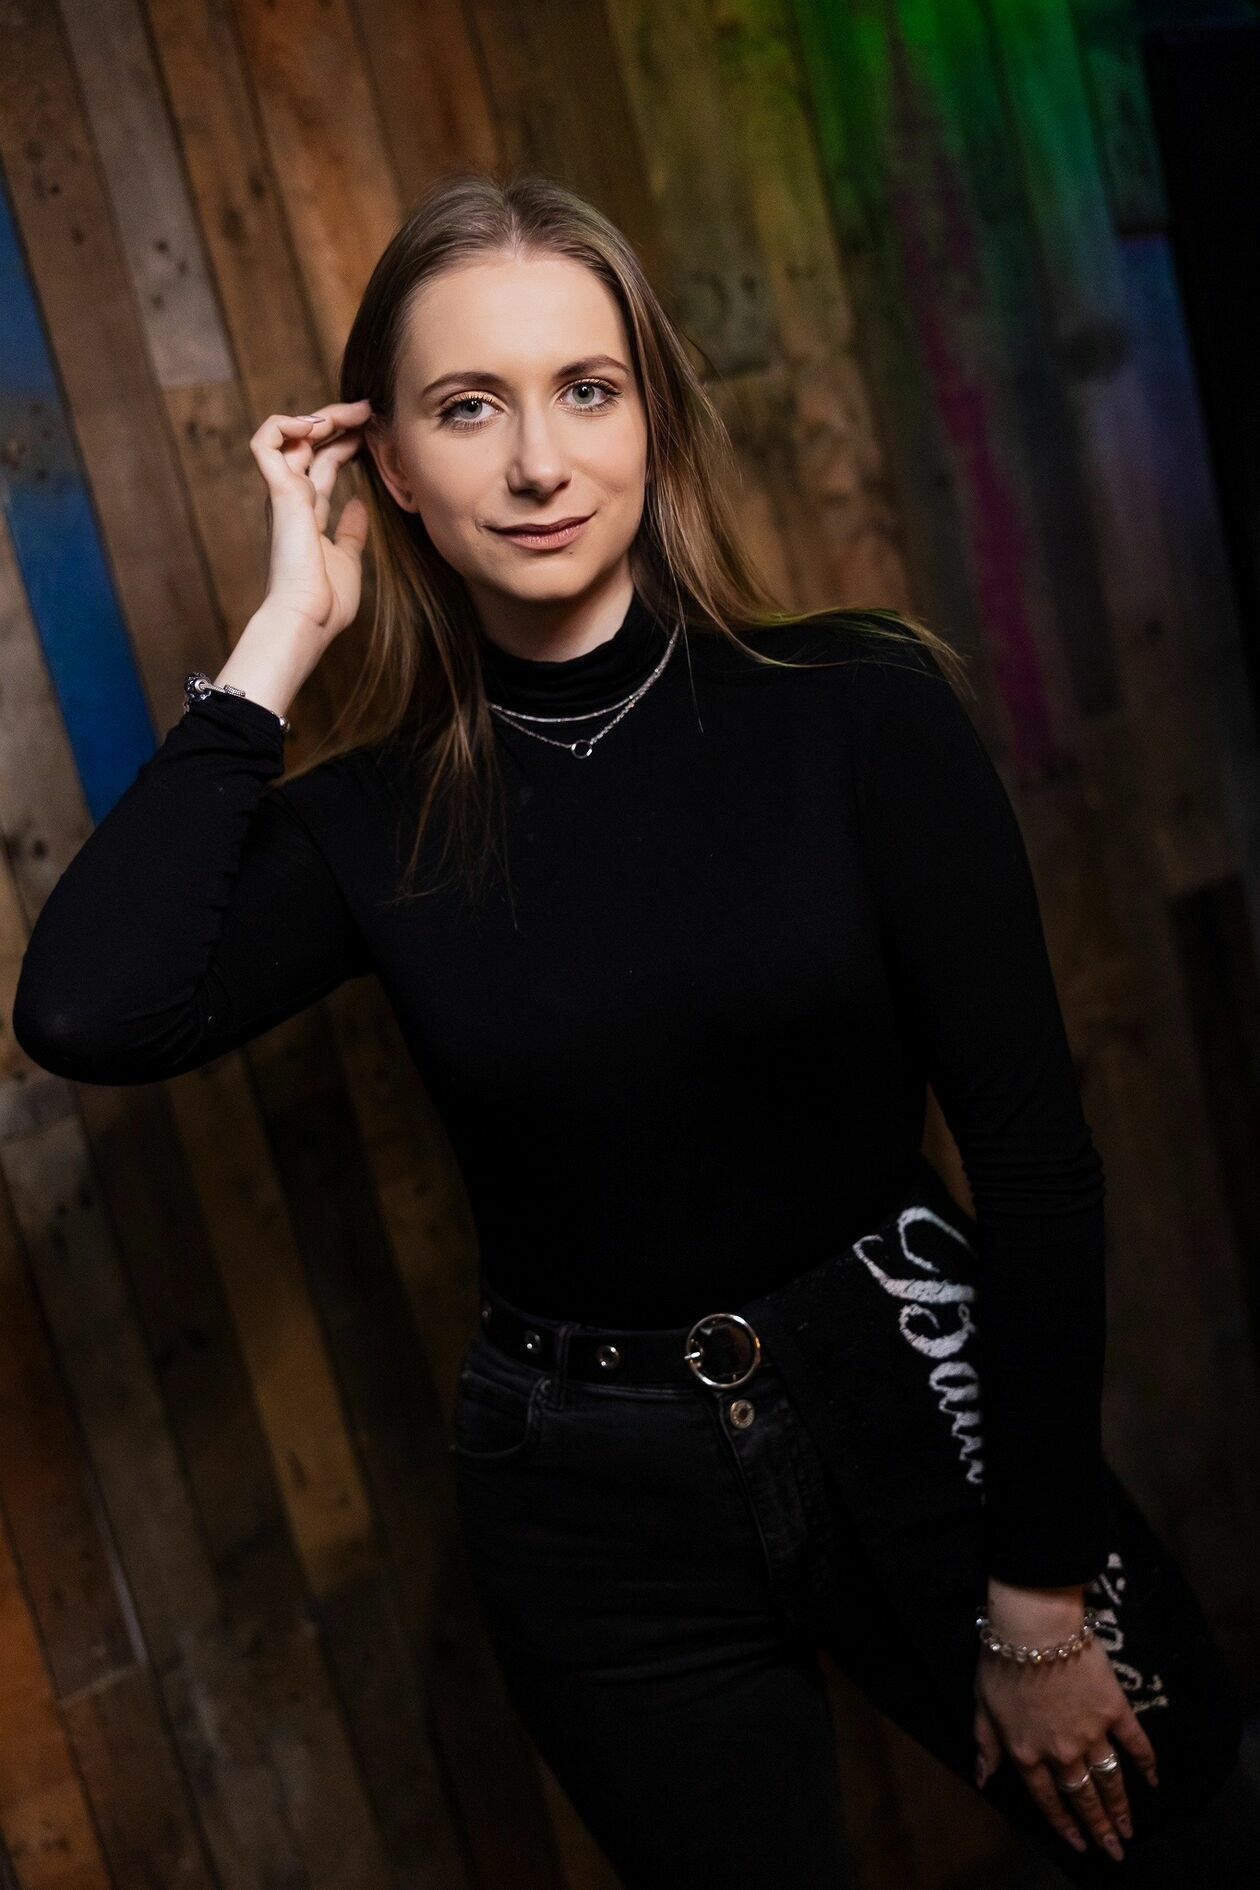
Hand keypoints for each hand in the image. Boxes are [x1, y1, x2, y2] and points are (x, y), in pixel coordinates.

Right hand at [248, 400, 373, 642]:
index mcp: (308, 513)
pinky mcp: (279, 491)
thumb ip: (351, 532)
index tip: (372, 431)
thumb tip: (358, 506)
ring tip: (353, 412)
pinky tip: (316, 422)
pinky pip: (265, 441)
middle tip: (368, 410)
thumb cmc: (327, 602)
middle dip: (338, 421)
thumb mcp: (348, 560)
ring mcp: (283, 493)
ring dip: (321, 416)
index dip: (345, 442)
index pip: (324, 464)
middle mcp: (293, 499)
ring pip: (291, 435)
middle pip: (310, 444)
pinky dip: (284, 423)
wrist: (308, 618)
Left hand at [973, 1591, 1159, 1863]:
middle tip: (1115, 1851)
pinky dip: (1147, 1763)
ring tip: (1129, 1831)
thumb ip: (986, 1745)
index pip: (1047, 1799)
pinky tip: (1154, 1780)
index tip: (1079, 1845)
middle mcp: (1061, 1751)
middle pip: (1083, 1797)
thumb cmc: (1001, 1662)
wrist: (1033, 1628)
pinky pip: (1135, 1743)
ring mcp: (1091, 1733)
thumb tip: (984, 1780)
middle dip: (1099, 1828)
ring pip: (1109, 1779)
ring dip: (1121, 1808)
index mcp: (1027, 1753)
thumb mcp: (981, 1706)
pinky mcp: (1114, 1710)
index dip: (1063, 1824)